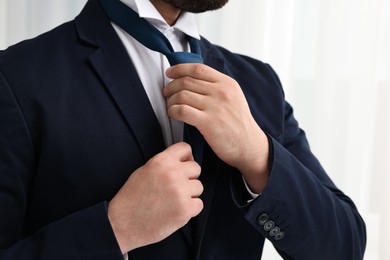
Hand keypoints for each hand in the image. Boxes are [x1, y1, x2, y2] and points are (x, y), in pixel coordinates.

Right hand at [108, 142, 202, 252]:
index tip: (184, 164)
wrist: (123, 224)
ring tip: (173, 200)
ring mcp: (180, 191)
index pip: (185, 148)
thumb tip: (181, 161)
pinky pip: (199, 204)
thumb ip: (164, 164)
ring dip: (190, 194)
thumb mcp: (144, 171)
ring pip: (199, 187)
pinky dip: (190, 209)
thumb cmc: (131, 199)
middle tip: (177, 186)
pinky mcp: (185, 209)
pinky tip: (175, 210)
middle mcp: (172, 174)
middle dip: (189, 177)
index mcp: (161, 161)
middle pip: (196, 168)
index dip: (186, 157)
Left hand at [163, 64, 268, 191]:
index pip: (198, 69)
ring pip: (182, 94)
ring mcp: (215, 107)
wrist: (249, 145)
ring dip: (171, 100)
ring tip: (170, 106)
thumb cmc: (238, 124)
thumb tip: (191, 79)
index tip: (170, 73)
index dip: (180, 69)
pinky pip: (182, 110)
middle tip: (167, 93)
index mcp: (227, 83)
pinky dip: (172, 111)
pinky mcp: (208, 122)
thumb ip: (216, 87)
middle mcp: (221, 92)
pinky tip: (173, 114)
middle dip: (171, 86)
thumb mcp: (233, 97)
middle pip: (187, 81)